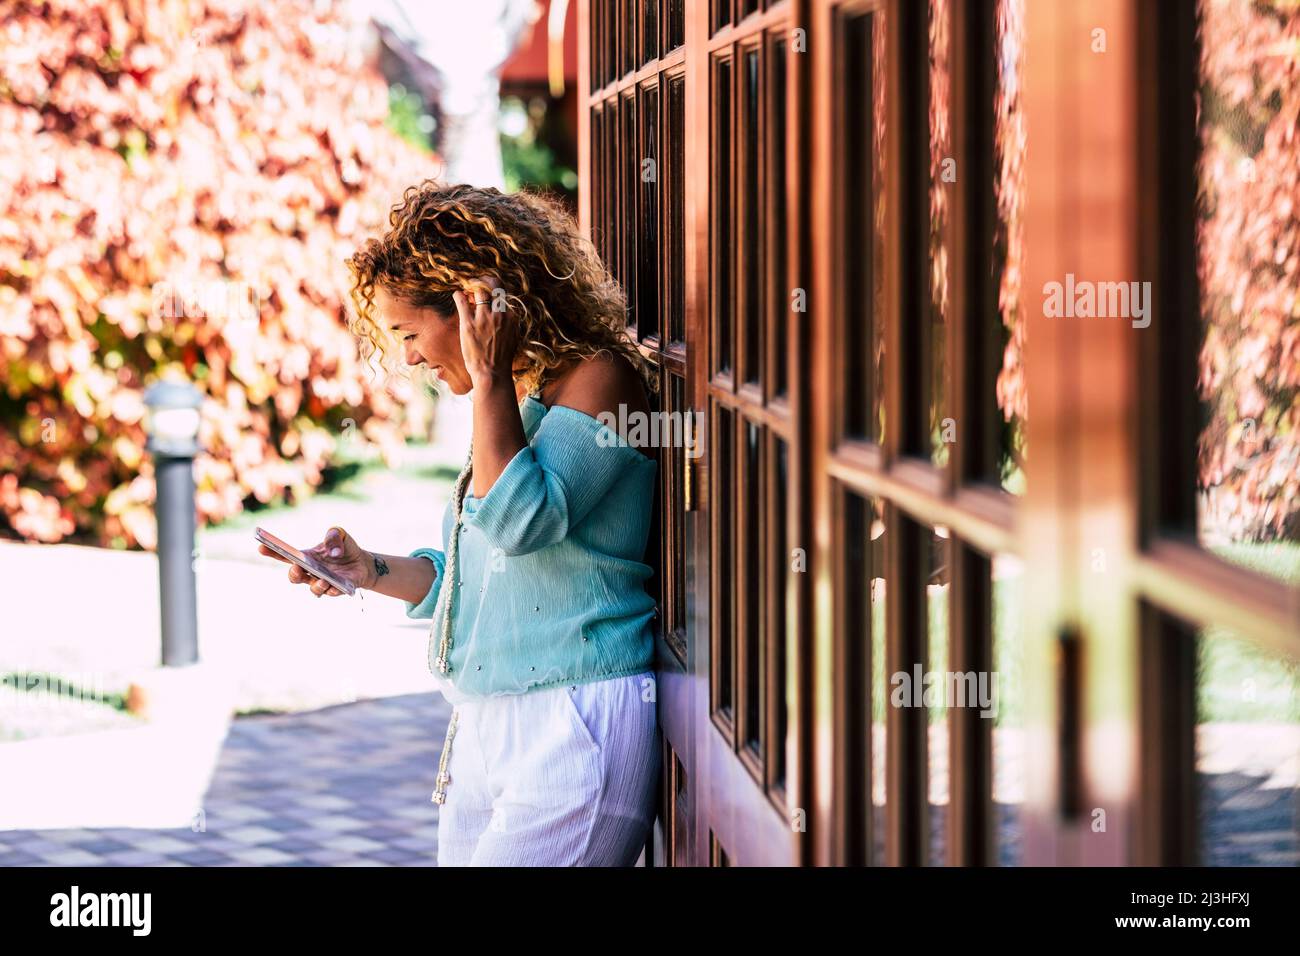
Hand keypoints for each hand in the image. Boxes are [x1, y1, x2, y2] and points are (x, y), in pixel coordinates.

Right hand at [258, 526, 374, 596]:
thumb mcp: (340, 534)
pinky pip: (331, 593)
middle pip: (295, 577)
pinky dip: (332, 590)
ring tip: (323, 580)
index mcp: (306, 557)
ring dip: (316, 585)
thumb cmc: (345, 547)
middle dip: (293, 574)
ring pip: (313, 588)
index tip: (261, 546)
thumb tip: (333, 552)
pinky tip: (335, 586)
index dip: (272, 552)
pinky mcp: (337, 589)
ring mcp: (322, 582)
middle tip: (297, 568)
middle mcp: (311, 572)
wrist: (363, 562)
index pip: (285, 555)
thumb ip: (333, 536)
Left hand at [453, 274, 516, 388]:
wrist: (492, 373)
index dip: (493, 290)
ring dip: (471, 285)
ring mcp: (484, 318)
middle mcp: (499, 314)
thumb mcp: (512, 336)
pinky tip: (457, 295)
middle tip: (477, 283)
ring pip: (478, 289)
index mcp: (511, 316)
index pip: (503, 293)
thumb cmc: (501, 358)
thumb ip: (509, 322)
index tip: (486, 294)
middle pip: (493, 284)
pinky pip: (461, 300)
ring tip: (467, 289)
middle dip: (484, 280)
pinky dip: (458, 294)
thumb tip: (506, 313)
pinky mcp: (469, 323)